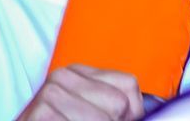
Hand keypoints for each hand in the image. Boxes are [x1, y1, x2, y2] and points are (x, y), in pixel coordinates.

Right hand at [14, 64, 145, 119]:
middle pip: (119, 104)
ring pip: (105, 118)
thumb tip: (147, 111)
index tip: (113, 120)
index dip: (128, 114)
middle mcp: (62, 76)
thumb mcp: (87, 114)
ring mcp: (50, 93)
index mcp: (78, 73)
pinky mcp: (42, 112)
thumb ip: (118, 107)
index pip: (129, 85)